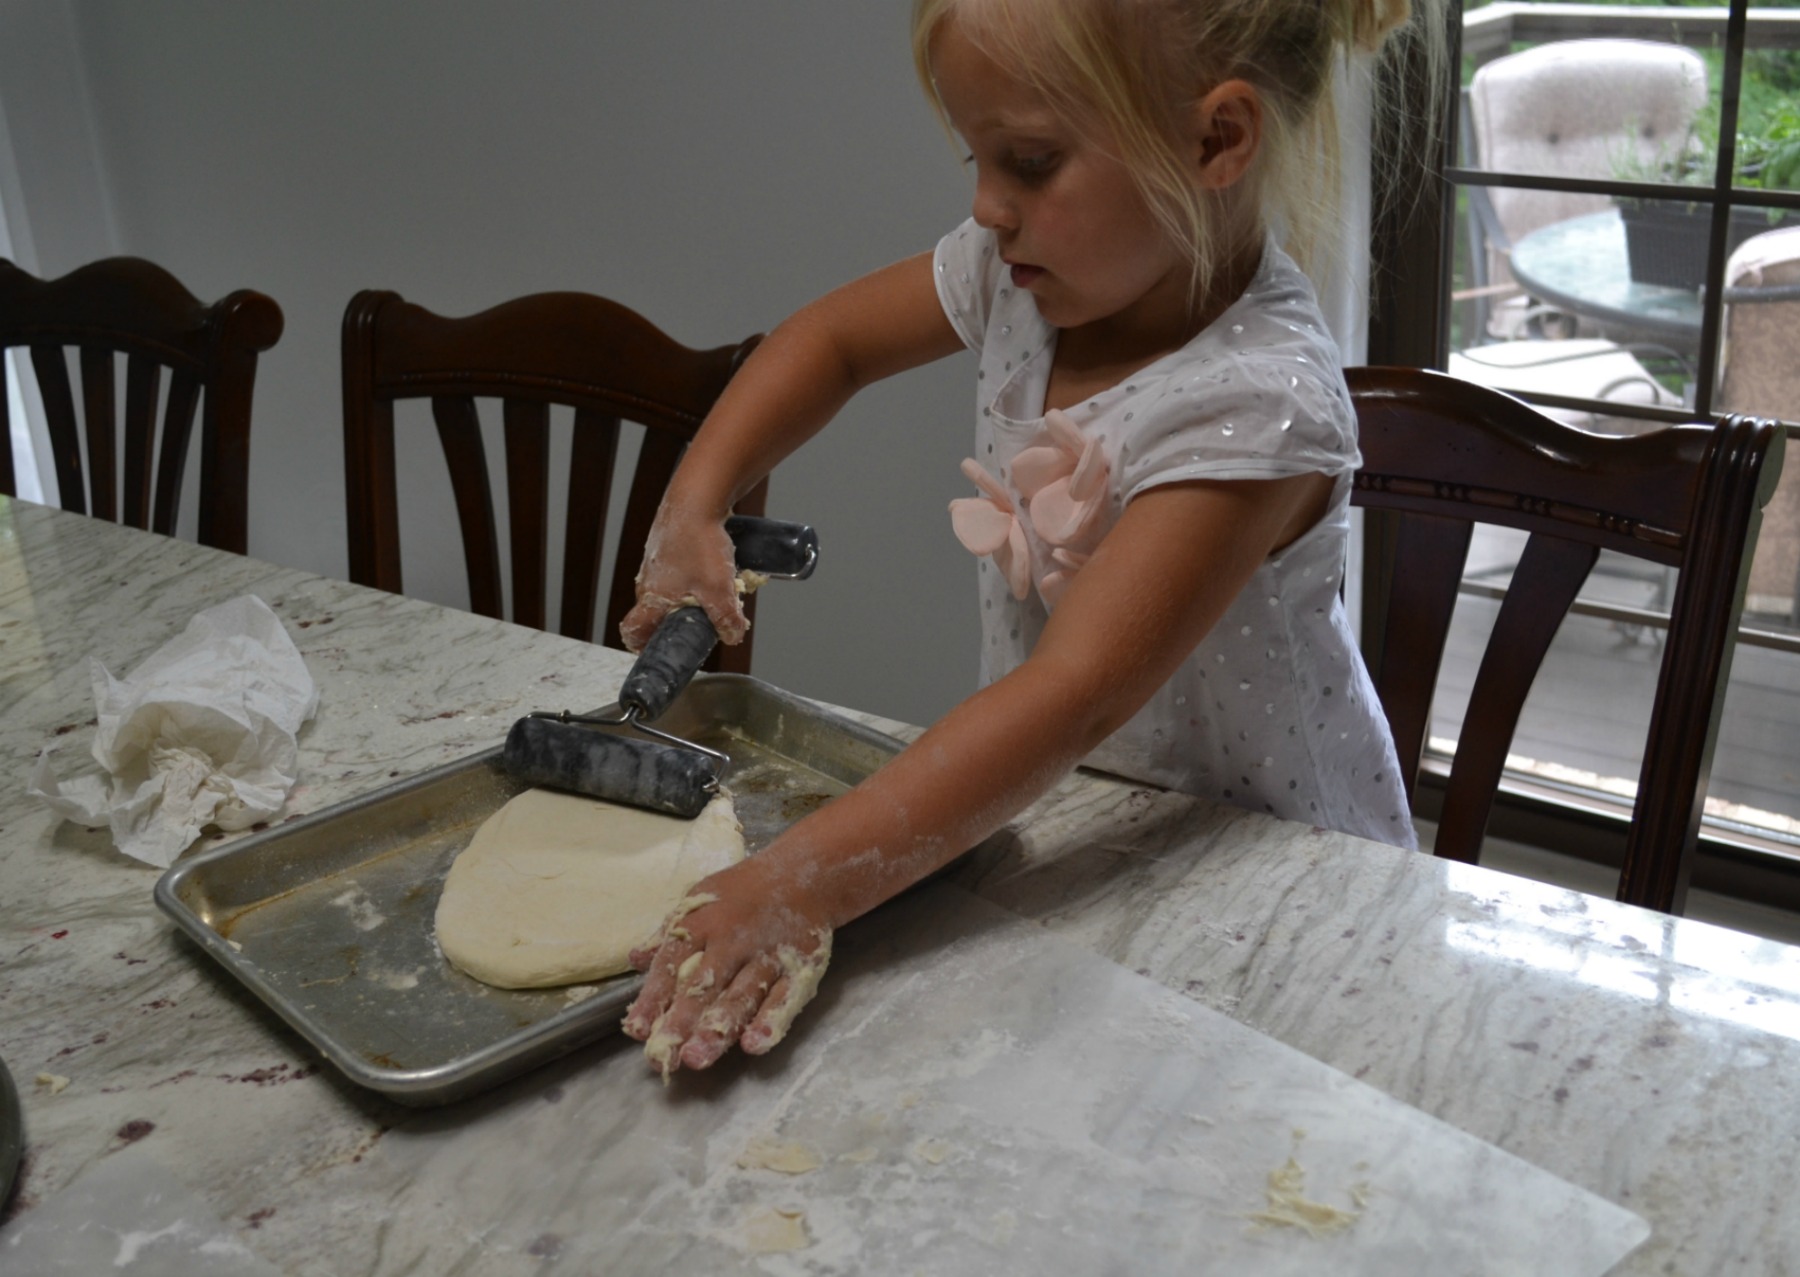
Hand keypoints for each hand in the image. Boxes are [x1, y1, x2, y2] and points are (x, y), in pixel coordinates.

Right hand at [618, 500, 747, 651]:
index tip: (660, 651)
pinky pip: (679, 572)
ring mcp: (656, 563)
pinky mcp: (668, 547)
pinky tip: (716, 569)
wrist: (696, 499)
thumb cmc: (698, 544)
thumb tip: (732, 636)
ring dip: (690, 598)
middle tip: (700, 625)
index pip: (632, 630)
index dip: (641, 645)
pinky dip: (695, 577)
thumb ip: (726, 619)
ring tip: (715, 595)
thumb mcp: (718, 590)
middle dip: (677, 623)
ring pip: (670, 591)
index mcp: (650, 597)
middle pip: (655, 613)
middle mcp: (648, 582)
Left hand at [620, 860, 832, 1077]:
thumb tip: (635, 959)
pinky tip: (754, 1044)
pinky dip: (770, 1021)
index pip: (671, 963)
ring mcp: (767, 955)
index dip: (653, 998)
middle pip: (704, 985)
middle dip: (682, 1020)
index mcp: (702, 923)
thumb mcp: (700, 898)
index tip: (636, 1030)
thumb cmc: (742, 892)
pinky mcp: (799, 968)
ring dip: (719, 1028)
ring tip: (698, 1057)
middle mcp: (732, 940)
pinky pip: (784, 998)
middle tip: (664, 1056)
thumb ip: (670, 932)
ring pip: (741, 995)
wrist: (805, 874)